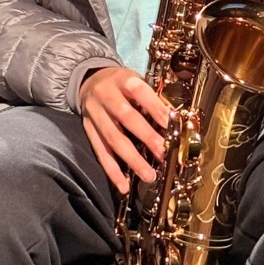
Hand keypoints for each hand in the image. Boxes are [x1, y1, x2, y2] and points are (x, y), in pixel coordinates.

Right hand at [78, 66, 170, 195]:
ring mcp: (94, 113)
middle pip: (125, 116)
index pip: (139, 91)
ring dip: (131, 158)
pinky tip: (123, 185)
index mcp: (121, 79)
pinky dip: (111, 169)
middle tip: (163, 153)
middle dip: (146, 136)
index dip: (155, 107)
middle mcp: (105, 95)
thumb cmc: (120, 84)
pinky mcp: (87, 129)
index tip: (171, 123)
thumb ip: (151, 97)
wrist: (88, 81)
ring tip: (148, 175)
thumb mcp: (134, 80)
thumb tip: (175, 121)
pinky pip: (100, 151)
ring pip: (112, 138)